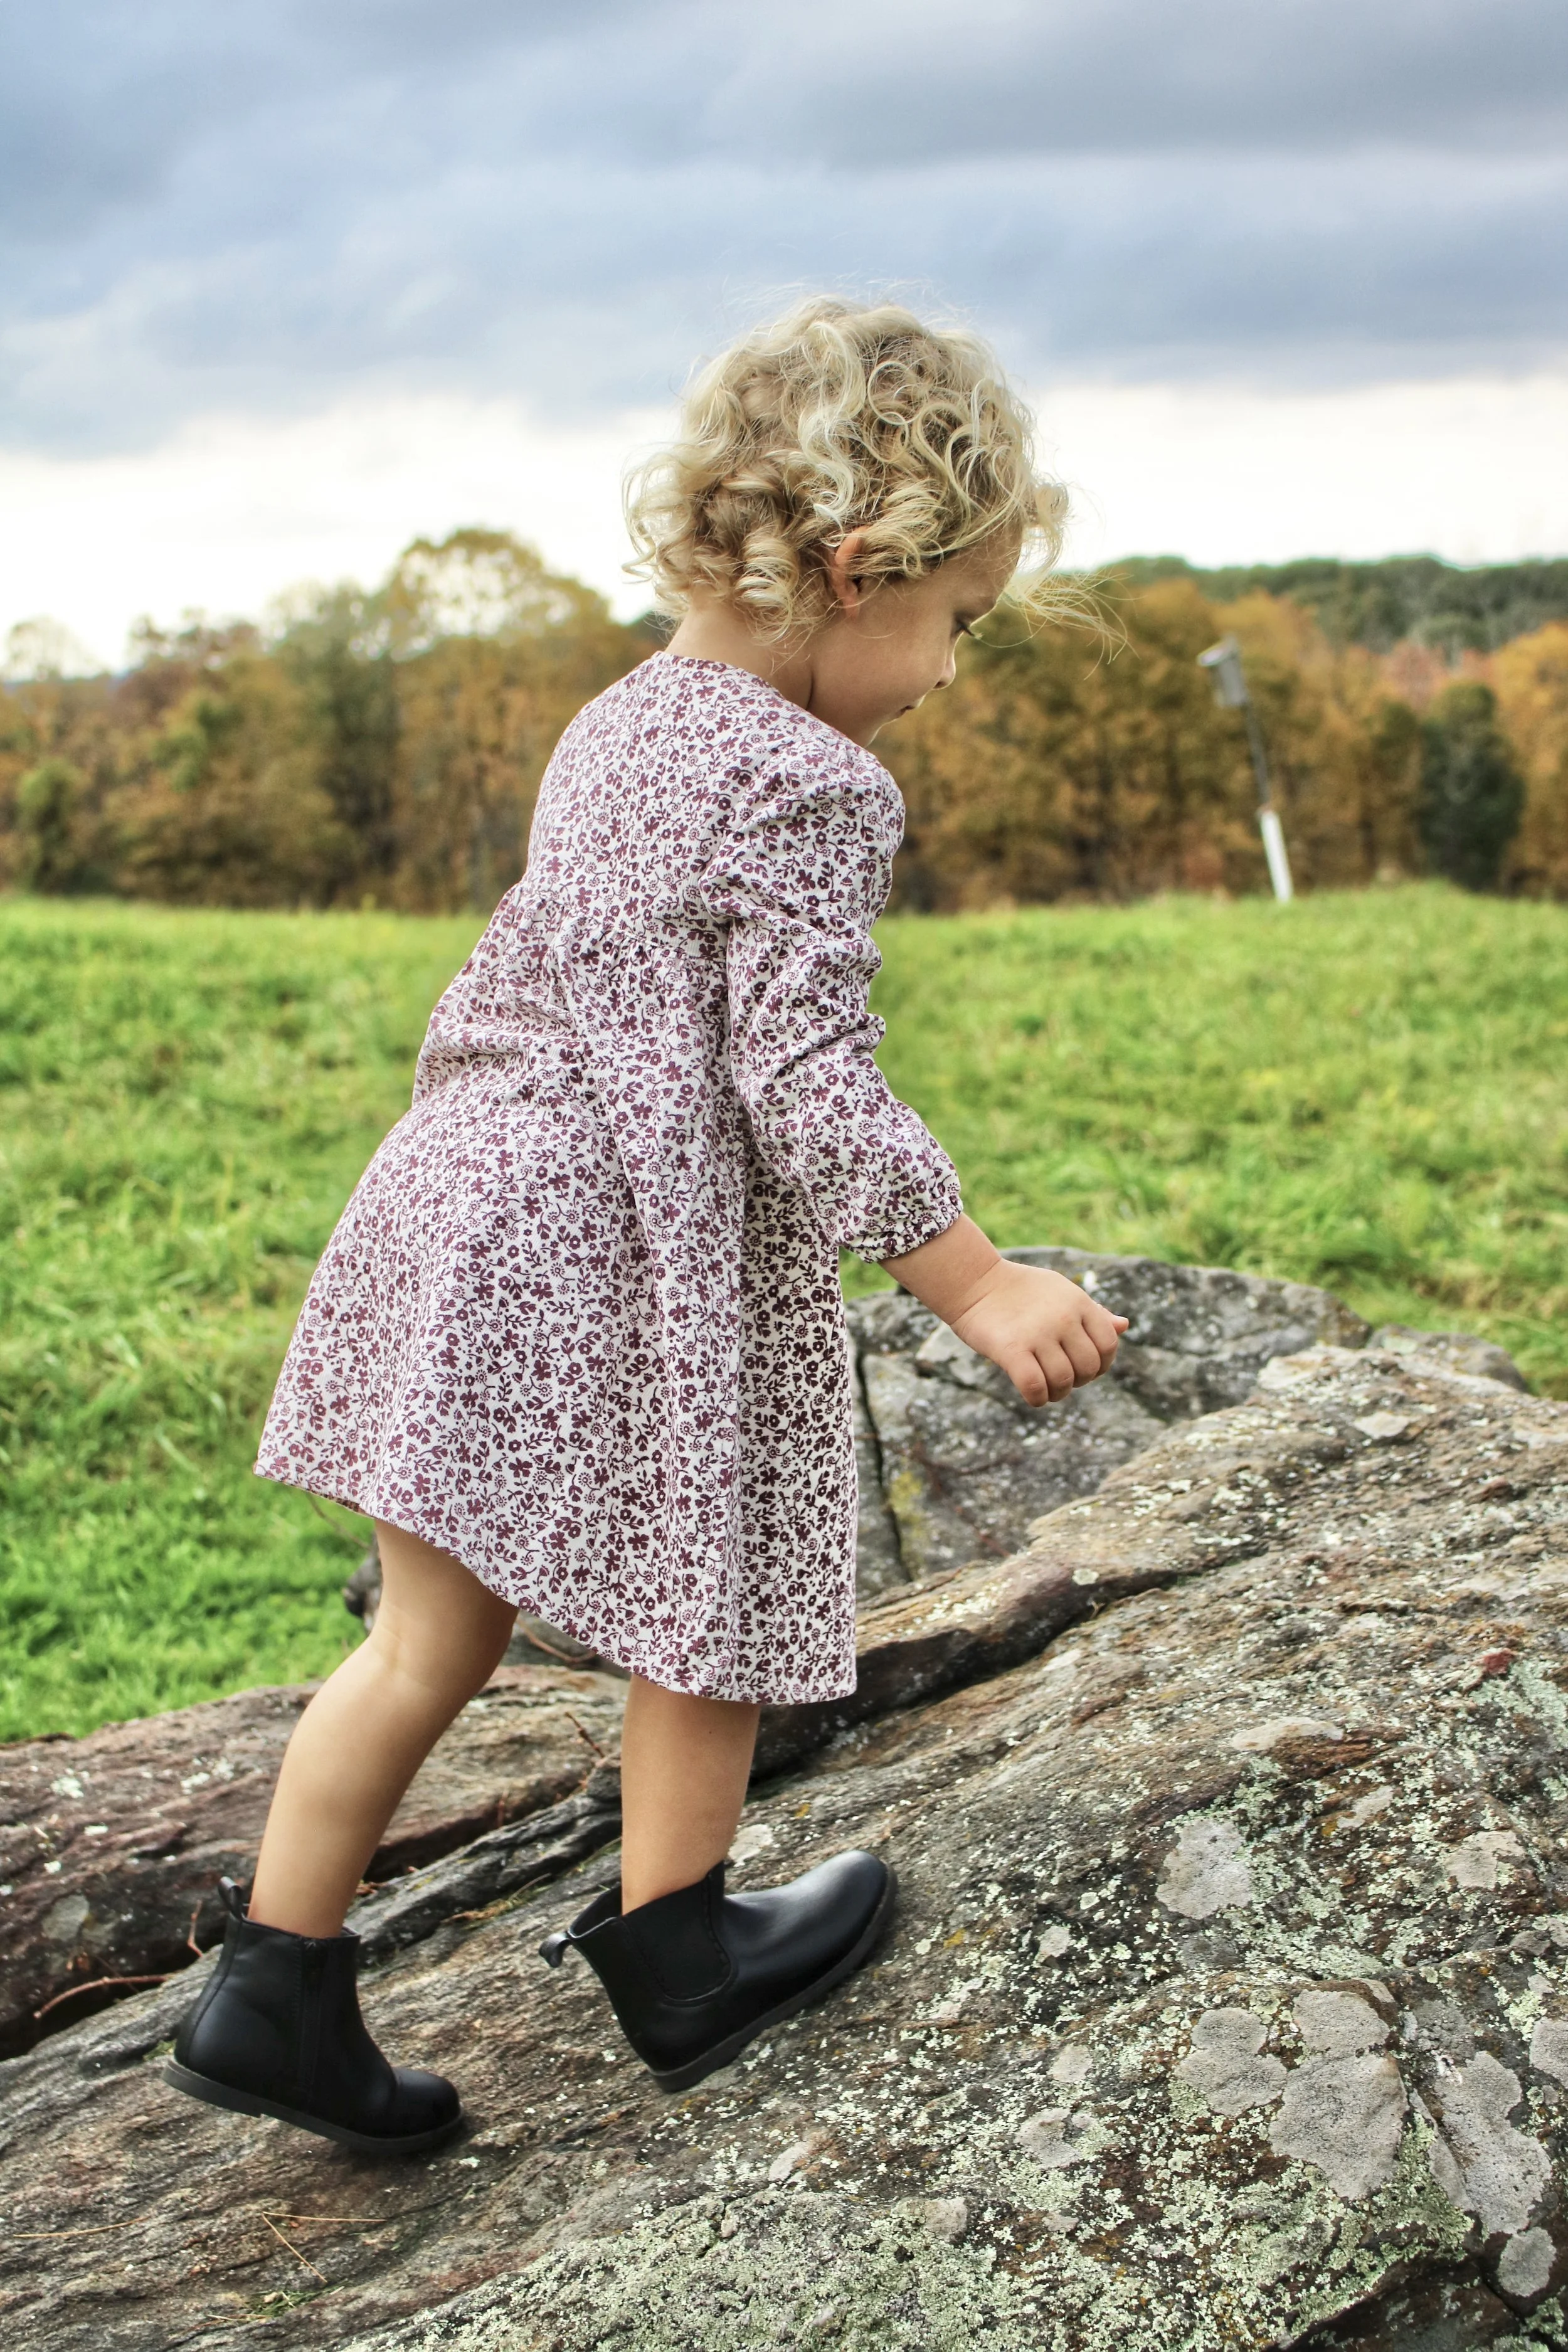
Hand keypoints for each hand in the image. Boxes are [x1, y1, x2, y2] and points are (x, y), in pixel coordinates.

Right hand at [880, 1215, 1126, 1406]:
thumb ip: (1092, 1312)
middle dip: (1079, 1381)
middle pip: (1089, 1368)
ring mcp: (1038, 1334)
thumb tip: (1123, 1327)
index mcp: (1079, 1302)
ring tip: (1046, 1388)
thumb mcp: (1062, 1292)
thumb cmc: (1020, 1290)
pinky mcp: (1011, 1349)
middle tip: (1061, 1378)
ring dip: (1057, 1394)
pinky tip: (1032, 1394)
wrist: (975, 1283)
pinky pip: (1035, 1388)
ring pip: (1064, 1382)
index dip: (1101, 1363)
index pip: (1109, 1344)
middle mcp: (1064, 1317)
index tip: (1082, 1366)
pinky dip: (1037, 1399)